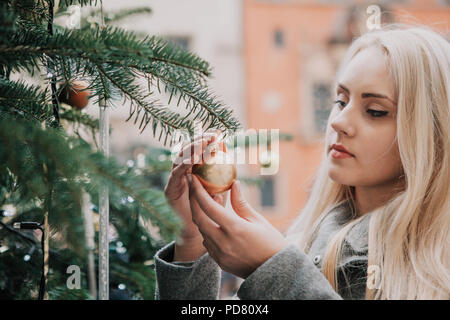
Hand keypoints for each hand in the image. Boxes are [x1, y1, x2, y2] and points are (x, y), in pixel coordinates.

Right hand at [164, 131, 227, 260]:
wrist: (194, 234)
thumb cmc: (210, 214)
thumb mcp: (220, 196)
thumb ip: (224, 186)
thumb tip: (235, 180)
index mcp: (193, 171)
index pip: (198, 150)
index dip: (206, 140)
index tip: (218, 133)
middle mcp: (181, 173)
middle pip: (187, 150)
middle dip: (198, 141)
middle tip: (211, 136)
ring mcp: (174, 181)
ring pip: (180, 159)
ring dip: (191, 150)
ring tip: (203, 144)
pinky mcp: (169, 190)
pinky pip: (176, 175)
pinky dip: (183, 166)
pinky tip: (192, 162)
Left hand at [189, 175, 288, 277]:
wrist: (276, 271)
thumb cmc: (271, 242)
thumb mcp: (258, 220)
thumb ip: (241, 203)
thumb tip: (234, 183)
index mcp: (235, 229)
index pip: (209, 207)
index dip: (198, 191)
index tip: (193, 178)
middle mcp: (224, 243)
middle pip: (198, 218)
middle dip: (193, 201)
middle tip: (192, 187)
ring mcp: (220, 254)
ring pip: (201, 231)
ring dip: (201, 215)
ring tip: (207, 203)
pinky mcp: (219, 262)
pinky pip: (207, 243)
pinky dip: (207, 230)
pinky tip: (214, 222)